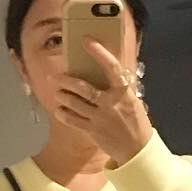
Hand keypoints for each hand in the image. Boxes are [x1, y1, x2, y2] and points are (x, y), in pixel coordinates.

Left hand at [55, 39, 153, 164]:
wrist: (136, 149)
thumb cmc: (135, 122)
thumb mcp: (131, 100)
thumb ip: (118, 87)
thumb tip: (104, 71)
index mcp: (123, 92)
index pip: (111, 67)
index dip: (98, 52)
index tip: (86, 41)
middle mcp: (110, 103)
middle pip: (83, 88)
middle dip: (66, 81)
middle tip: (54, 77)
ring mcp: (100, 118)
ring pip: (74, 103)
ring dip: (62, 96)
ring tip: (57, 93)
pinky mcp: (93, 131)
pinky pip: (73, 121)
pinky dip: (63, 114)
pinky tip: (59, 110)